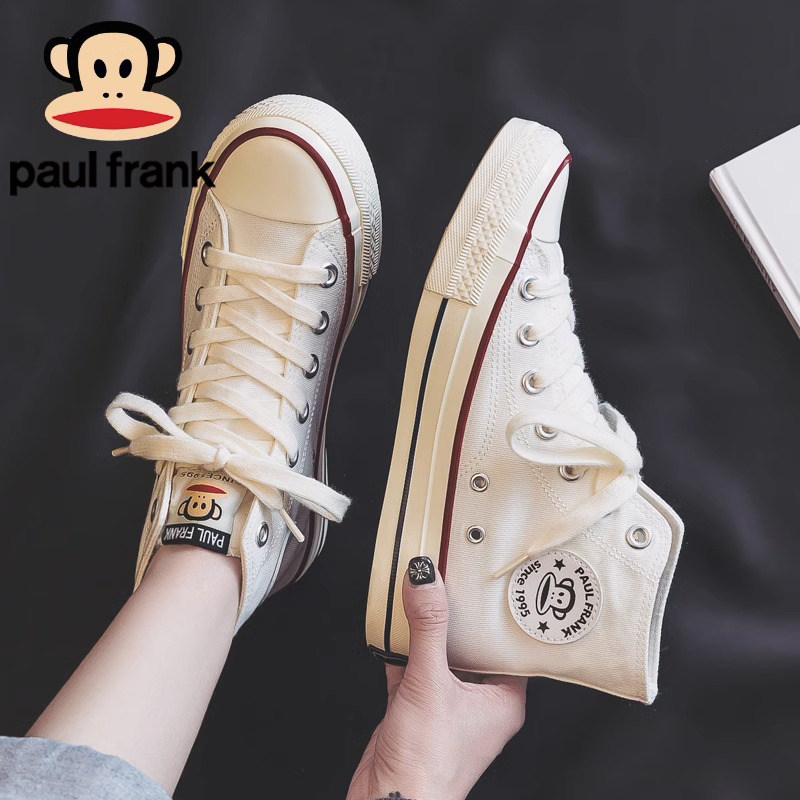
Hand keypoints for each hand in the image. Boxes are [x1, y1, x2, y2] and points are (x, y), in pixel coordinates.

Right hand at [348, 557, 526, 799]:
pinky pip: (412, 667)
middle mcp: (479, 704)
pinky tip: (393, 627)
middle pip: (472, 645)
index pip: (510, 646)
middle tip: (453, 576)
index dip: (499, 614)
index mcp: (503, 700)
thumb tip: (425, 580)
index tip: (489, 581)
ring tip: (423, 593)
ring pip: (440, 655)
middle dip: (459, 615)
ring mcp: (447, 706)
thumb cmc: (427, 764)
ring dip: (427, 629)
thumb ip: (427, 627)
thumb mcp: (430, 682)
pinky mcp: (416, 709)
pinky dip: (402, 647)